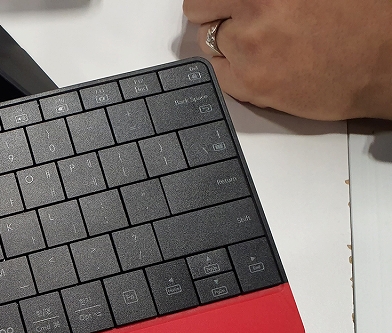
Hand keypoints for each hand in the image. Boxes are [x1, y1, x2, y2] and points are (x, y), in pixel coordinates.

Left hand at [184, 0, 391, 120]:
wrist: (386, 59)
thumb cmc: (361, 18)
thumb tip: (238, 1)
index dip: (216, 0)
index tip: (222, 6)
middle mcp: (256, 7)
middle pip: (200, 11)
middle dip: (216, 15)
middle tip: (241, 22)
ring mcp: (250, 46)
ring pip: (209, 44)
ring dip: (228, 45)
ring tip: (264, 45)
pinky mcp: (252, 83)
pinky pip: (219, 76)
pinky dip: (234, 72)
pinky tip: (263, 65)